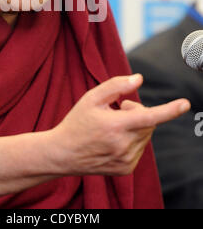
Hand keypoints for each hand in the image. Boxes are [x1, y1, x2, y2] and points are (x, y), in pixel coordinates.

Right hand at [52, 74, 189, 176]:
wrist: (63, 153)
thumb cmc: (77, 122)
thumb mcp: (91, 98)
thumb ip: (116, 85)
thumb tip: (139, 79)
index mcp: (115, 126)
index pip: (148, 116)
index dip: (169, 109)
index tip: (185, 104)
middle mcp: (123, 145)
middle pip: (149, 122)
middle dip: (139, 112)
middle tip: (119, 110)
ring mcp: (125, 160)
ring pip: (146, 135)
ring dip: (136, 127)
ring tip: (113, 127)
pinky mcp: (126, 168)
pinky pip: (140, 148)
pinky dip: (133, 140)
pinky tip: (113, 140)